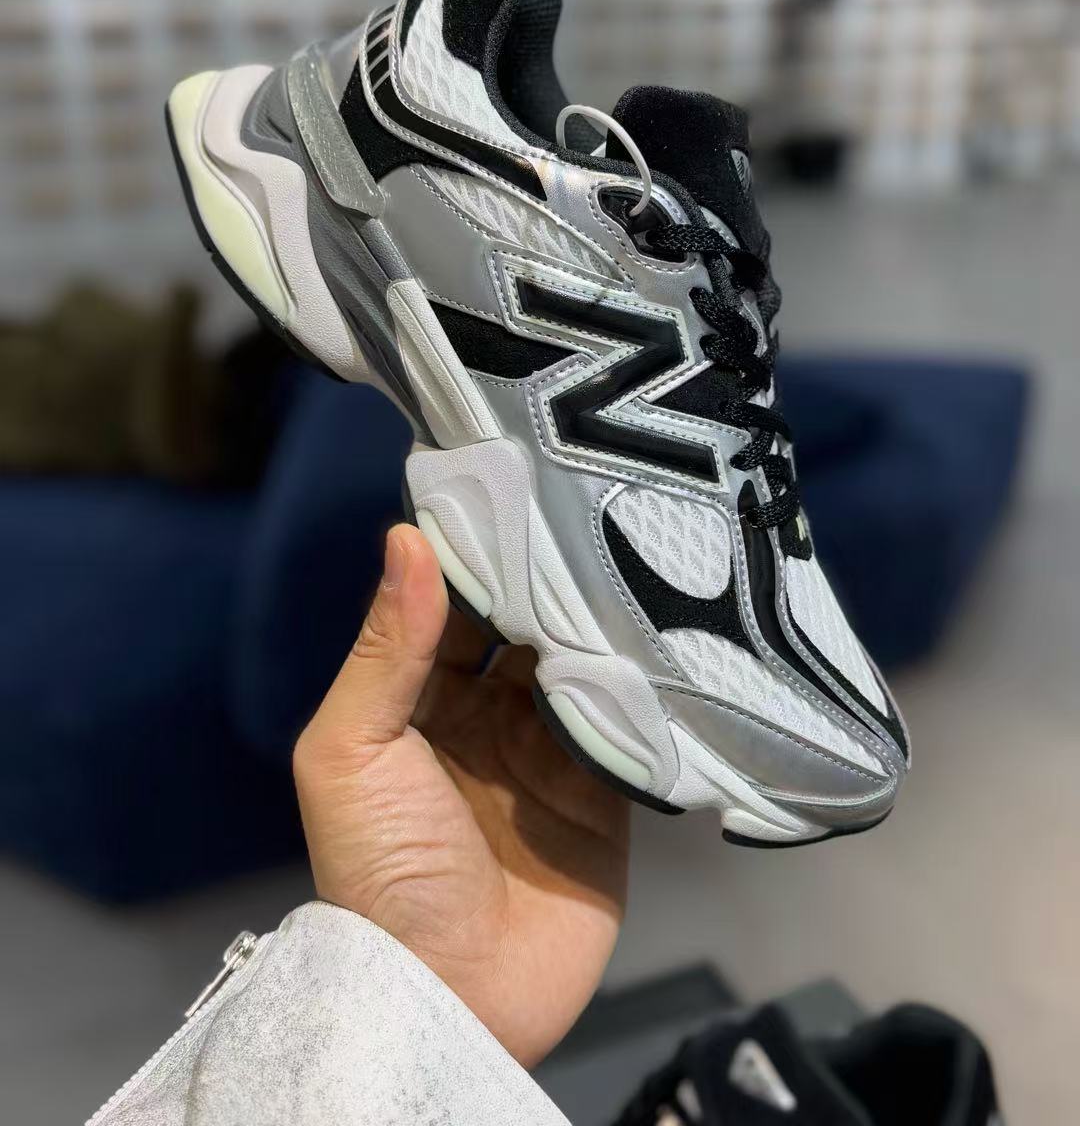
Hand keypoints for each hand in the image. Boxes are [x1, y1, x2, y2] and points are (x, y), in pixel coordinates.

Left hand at [293, 524, 629, 1066]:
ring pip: (579, 662)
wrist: (454, 998)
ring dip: (601, 620)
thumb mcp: (351, 752)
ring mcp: (546, 751)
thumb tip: (405, 537)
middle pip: (523, 626)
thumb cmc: (379, 870)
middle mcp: (483, 715)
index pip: (452, 606)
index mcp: (415, 700)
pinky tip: (666, 628)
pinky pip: (625, 719)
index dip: (479, 552)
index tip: (516, 483)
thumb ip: (387, 649)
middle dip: (551, 577)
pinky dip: (642, 681)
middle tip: (594, 502)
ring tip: (640, 548)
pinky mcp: (604, 789)